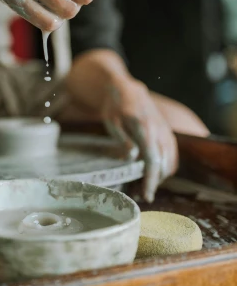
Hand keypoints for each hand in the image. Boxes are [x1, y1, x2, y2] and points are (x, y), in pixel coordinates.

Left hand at [101, 79, 177, 201]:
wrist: (128, 89)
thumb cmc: (116, 107)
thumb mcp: (111, 122)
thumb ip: (122, 139)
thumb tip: (133, 156)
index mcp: (145, 128)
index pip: (152, 160)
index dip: (150, 181)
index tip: (147, 196)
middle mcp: (160, 131)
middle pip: (164, 165)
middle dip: (154, 183)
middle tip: (140, 194)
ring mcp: (166, 132)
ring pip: (171, 162)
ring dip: (160, 176)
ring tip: (145, 184)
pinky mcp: (168, 133)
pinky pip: (173, 156)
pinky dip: (166, 167)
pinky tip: (154, 172)